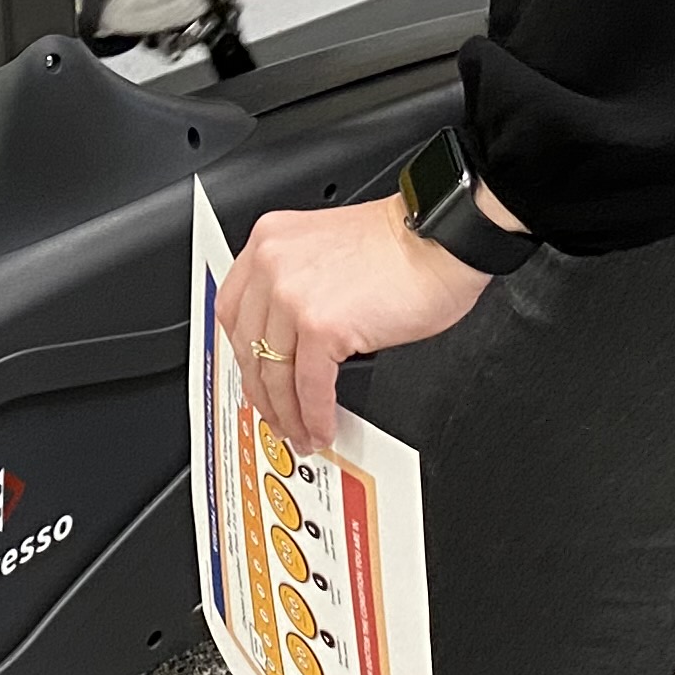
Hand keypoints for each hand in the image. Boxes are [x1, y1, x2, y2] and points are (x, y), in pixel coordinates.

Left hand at [214, 197, 489, 450]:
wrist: (440, 242)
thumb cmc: (399, 246)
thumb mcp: (324, 250)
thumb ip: (296, 283)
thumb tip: (286, 342)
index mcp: (269, 242)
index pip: (233, 311)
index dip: (243, 355)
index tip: (254, 377)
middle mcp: (272, 265)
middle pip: (248, 347)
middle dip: (263, 393)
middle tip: (276, 416)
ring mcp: (293, 296)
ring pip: (275, 374)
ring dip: (287, 414)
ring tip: (302, 432)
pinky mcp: (322, 326)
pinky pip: (309, 387)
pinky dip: (315, 415)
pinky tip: (323, 427)